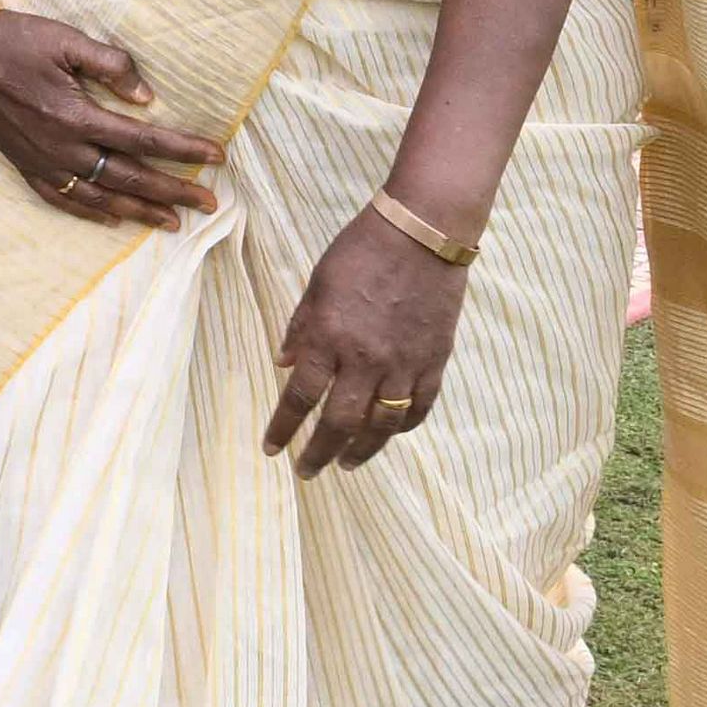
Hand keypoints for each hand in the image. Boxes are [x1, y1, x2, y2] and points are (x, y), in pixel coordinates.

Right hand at [0, 10, 222, 232]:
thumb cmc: (17, 38)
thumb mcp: (68, 40)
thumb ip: (112, 66)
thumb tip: (147, 98)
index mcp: (77, 116)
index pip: (144, 141)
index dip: (184, 150)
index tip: (217, 157)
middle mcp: (63, 148)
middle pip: (130, 178)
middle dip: (174, 192)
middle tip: (209, 204)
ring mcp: (42, 161)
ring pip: (101, 196)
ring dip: (139, 211)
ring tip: (172, 221)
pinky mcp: (24, 164)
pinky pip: (63, 198)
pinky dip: (91, 211)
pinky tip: (112, 218)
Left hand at [262, 207, 466, 474]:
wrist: (423, 234)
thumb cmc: (361, 251)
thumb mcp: (316, 284)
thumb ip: (300, 328)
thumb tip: (284, 364)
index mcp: (329, 338)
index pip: (300, 397)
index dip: (283, 427)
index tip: (271, 448)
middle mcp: (365, 360)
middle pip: (340, 422)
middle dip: (319, 453)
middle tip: (306, 472)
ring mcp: (404, 364)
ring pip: (382, 425)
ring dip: (362, 450)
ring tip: (346, 464)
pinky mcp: (434, 361)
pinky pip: (420, 407)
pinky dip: (403, 426)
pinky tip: (389, 434)